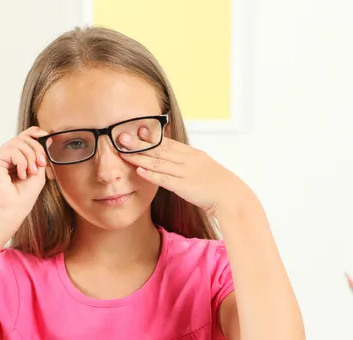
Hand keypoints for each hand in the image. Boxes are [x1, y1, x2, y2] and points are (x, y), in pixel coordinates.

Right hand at [0, 126, 49, 227]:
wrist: (10, 211)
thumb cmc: (22, 198)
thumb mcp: (37, 173)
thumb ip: (40, 157)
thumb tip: (47, 138)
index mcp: (15, 159)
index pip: (24, 137)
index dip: (35, 133)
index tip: (46, 137)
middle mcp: (6, 156)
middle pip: (23, 138)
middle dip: (36, 149)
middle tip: (40, 164)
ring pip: (18, 142)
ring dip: (30, 156)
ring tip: (31, 172)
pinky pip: (12, 150)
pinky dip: (21, 161)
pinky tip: (21, 174)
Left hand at [118, 128, 243, 217]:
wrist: (231, 196)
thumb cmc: (217, 184)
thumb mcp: (203, 166)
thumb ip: (188, 161)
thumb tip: (174, 158)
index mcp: (192, 153)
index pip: (168, 142)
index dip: (150, 137)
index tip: (135, 129)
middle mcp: (187, 160)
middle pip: (159, 149)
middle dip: (139, 143)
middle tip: (121, 137)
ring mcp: (185, 172)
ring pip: (158, 162)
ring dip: (139, 157)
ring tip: (123, 153)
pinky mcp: (184, 186)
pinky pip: (164, 179)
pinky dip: (151, 174)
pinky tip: (139, 170)